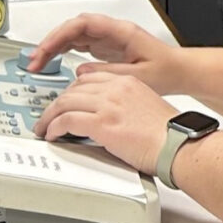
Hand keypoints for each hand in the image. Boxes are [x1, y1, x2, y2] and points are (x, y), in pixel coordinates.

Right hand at [28, 13, 181, 93]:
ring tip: (37, 63)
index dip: (60, 35)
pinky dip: (63, 50)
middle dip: (50, 41)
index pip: (82, 24)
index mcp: (120, 31)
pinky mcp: (106, 47)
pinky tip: (53, 61)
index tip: (46, 50)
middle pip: (73, 27)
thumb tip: (81, 71)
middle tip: (34, 60)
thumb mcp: (138, 76)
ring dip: (54, 46)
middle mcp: (111, 31)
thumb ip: (109, 72)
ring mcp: (107, 38)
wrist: (179, 71)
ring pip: (73, 34)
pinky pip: (78, 43)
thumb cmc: (166, 70)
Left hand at [34, 71, 177, 174]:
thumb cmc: (169, 134)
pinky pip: (67, 120)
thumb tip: (111, 119)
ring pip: (65, 102)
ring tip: (44, 127)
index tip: (66, 101)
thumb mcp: (146, 108)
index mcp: (128, 82)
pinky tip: (52, 134)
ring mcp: (108, 104)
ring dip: (49, 116)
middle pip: (74, 88)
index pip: (90, 78)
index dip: (72, 91)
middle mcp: (116, 88)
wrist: (178, 144)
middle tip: (49, 115)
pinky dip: (54, 127)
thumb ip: (125, 106)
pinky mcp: (102, 123)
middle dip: (57, 103)